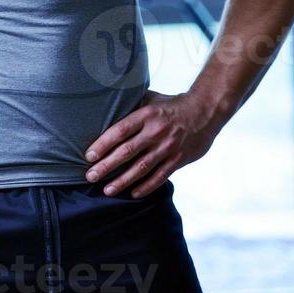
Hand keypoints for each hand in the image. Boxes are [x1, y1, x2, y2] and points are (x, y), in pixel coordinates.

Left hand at [85, 89, 221, 197]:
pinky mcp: (179, 159)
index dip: (103, 144)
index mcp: (146, 115)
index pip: (120, 131)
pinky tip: (133, 193)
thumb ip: (129, 106)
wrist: (204, 111)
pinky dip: (146, 186)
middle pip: (127, 152)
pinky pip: (160, 176)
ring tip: (107, 190)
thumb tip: (103, 107)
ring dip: (123, 181)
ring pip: (142, 168)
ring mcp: (168, 147)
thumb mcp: (149, 99)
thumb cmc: (169, 104)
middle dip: (107, 166)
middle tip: (90, 177)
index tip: (89, 156)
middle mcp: (156, 132)